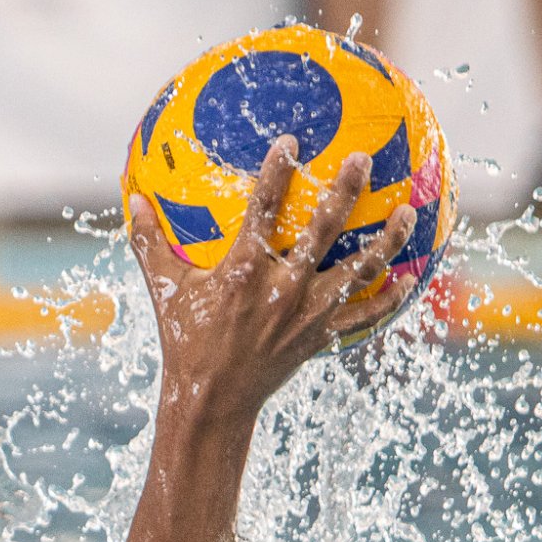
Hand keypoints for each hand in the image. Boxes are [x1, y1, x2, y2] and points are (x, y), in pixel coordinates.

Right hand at [126, 135, 417, 421]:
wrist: (212, 401)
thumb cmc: (184, 341)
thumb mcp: (163, 291)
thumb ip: (149, 243)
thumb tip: (132, 200)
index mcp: (243, 271)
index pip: (262, 210)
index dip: (276, 172)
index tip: (290, 139)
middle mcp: (281, 288)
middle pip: (323, 230)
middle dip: (345, 191)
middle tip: (364, 158)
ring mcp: (307, 314)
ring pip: (358, 270)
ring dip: (387, 241)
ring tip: (408, 213)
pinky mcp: (321, 337)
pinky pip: (365, 315)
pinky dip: (389, 297)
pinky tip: (410, 277)